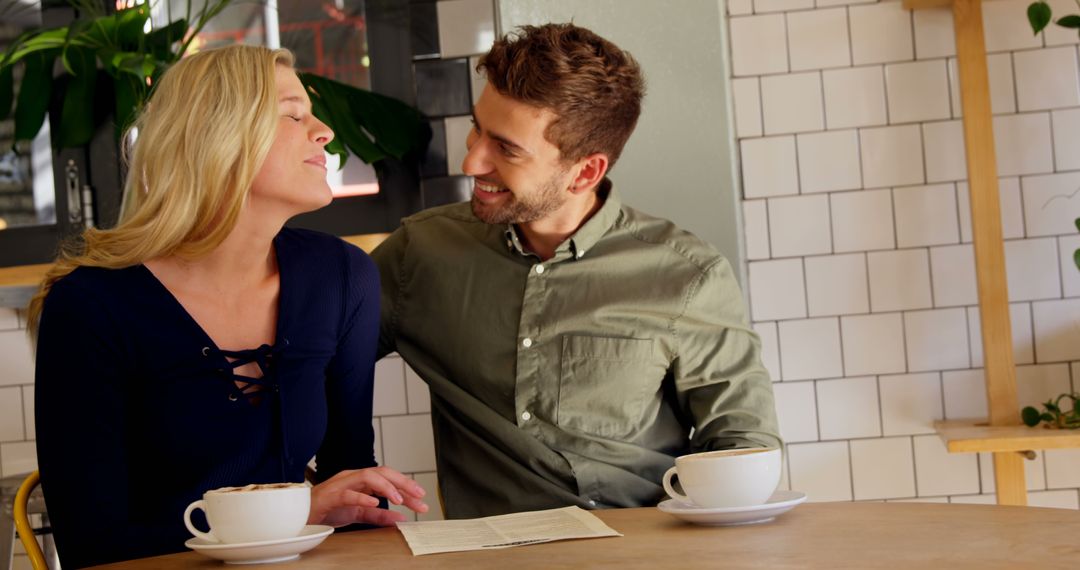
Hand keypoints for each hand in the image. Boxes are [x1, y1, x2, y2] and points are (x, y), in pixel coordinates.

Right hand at [308, 466, 428, 526]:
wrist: (300, 515)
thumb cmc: (328, 510)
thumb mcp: (358, 514)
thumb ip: (378, 515)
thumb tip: (400, 519)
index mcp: (361, 480)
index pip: (388, 478)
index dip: (406, 486)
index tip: (422, 499)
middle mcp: (353, 477)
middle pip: (382, 472)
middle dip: (403, 482)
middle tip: (419, 496)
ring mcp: (341, 484)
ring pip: (367, 476)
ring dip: (386, 486)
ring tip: (399, 499)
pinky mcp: (330, 495)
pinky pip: (348, 493)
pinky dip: (362, 497)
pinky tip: (375, 502)